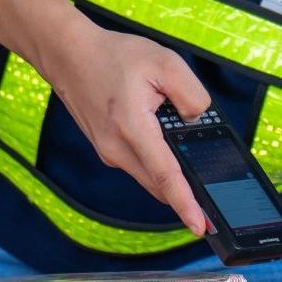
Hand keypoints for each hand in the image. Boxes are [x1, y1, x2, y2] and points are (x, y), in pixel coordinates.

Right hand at [46, 19, 212, 233]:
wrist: (68, 54)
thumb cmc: (115, 56)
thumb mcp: (165, 63)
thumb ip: (191, 94)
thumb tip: (199, 119)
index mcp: (132, 128)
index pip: (166, 176)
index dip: (186, 204)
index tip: (200, 226)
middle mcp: (116, 148)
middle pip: (159, 184)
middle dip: (185, 197)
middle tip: (212, 207)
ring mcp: (108, 151)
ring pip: (149, 176)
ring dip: (171, 177)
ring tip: (195, 168)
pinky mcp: (106, 148)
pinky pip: (138, 165)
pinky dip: (157, 164)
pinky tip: (169, 147)